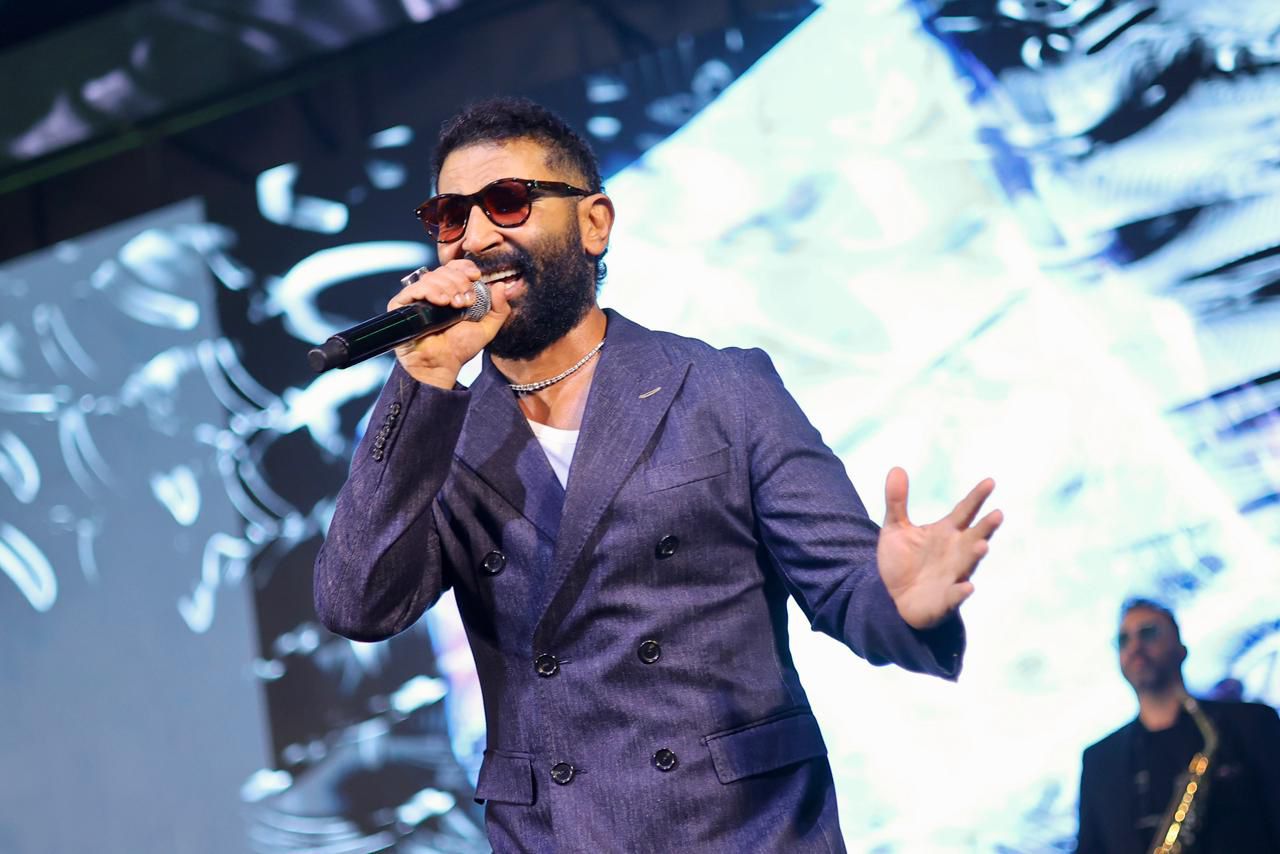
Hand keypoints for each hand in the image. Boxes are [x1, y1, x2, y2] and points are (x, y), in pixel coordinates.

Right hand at [388, 259, 510, 387]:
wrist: (443, 364)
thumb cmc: (460, 348)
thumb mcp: (487, 327)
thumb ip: (500, 308)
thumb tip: (501, 285)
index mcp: (450, 292)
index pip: (454, 268)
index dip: (464, 268)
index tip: (475, 276)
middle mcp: (432, 293)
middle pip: (443, 270)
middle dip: (459, 281)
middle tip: (466, 300)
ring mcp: (416, 299)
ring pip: (430, 277)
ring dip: (447, 287)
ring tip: (455, 305)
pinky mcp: (401, 306)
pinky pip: (414, 288)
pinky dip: (430, 291)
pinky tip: (441, 302)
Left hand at [876, 467, 1001, 628]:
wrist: (892, 598)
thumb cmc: (902, 562)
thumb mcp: (895, 528)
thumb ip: (897, 501)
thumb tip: (897, 468)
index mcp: (946, 532)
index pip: (965, 511)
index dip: (977, 497)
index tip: (990, 481)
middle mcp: (955, 552)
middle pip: (974, 536)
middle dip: (986, 527)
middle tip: (997, 514)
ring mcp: (953, 575)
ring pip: (969, 563)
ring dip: (976, 555)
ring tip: (983, 544)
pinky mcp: (945, 599)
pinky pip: (955, 595)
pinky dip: (961, 591)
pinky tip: (967, 586)